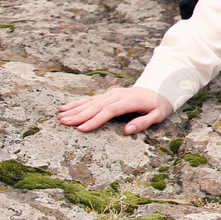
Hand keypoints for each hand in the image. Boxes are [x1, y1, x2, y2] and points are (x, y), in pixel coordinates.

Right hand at [57, 86, 172, 134]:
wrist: (160, 88)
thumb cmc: (159, 105)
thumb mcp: (158, 115)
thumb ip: (143, 122)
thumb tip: (127, 131)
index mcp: (130, 100)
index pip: (110, 110)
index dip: (95, 119)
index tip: (82, 128)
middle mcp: (118, 95)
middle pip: (96, 106)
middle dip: (79, 115)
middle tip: (64, 123)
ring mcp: (112, 93)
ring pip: (91, 102)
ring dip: (74, 109)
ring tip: (60, 117)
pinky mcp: (108, 94)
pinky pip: (90, 99)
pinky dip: (77, 103)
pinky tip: (64, 108)